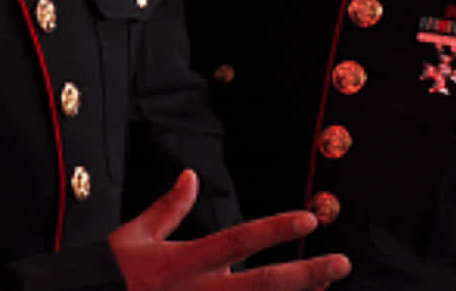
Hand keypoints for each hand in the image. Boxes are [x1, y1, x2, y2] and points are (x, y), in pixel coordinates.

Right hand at [108, 171, 350, 290]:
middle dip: (305, 275)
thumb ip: (169, 208)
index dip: (274, 230)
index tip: (309, 218)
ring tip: (326, 283)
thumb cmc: (113, 273)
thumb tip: (190, 176)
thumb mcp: (135, 235)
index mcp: (184, 261)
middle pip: (263, 285)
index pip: (238, 240)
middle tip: (342, 263)